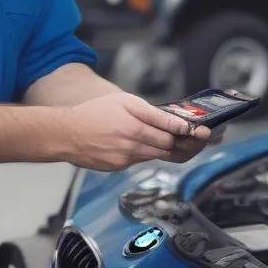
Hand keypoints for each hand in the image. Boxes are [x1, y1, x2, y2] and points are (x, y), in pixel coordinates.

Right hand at [62, 91, 211, 172]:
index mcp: (135, 123)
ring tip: (182, 143)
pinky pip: (140, 160)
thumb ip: (149, 111)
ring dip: (168, 150)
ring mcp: (126, 157)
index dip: (188, 133)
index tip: (201, 132)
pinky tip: (149, 146)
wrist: (67, 134)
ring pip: (156, 156)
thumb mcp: (123, 101)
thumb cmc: (94, 113)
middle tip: (199, 139)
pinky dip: (147, 153)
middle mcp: (133, 142)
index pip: (170, 131)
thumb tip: (173, 122)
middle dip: (184, 143)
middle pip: (168, 147)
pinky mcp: (118, 166)